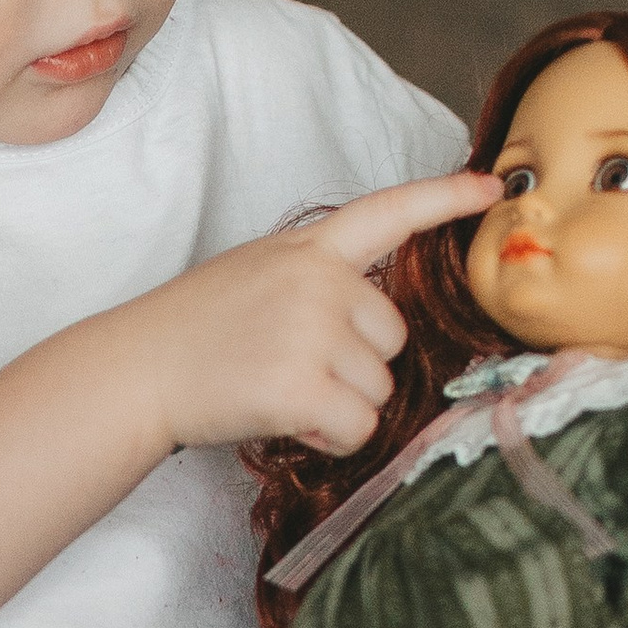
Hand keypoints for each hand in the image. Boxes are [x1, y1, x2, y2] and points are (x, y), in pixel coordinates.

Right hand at [158, 171, 500, 456]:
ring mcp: (311, 330)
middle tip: (288, 368)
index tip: (492, 190)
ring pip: (379, 389)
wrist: (135, 371)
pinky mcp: (302, 384)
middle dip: (354, 367)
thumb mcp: (255, 276)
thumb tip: (372, 327)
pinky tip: (284, 419)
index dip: (445, 199)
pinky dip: (330, 437)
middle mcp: (318, 281)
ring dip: (339, 405)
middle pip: (392, 338)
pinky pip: (359, 426)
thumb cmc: (190, 332)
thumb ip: (315, 282)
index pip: (389, 212)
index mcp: (308, 248)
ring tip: (274, 390)